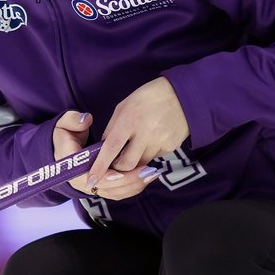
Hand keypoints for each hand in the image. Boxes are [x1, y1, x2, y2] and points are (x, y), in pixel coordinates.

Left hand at [85, 78, 188, 193]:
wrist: (183, 94)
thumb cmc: (148, 97)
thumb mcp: (124, 106)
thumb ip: (113, 128)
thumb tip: (104, 149)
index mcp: (130, 119)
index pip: (111, 147)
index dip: (100, 166)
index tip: (91, 180)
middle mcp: (145, 132)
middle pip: (127, 164)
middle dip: (118, 167)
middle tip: (116, 161)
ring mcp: (160, 141)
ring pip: (141, 164)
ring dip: (135, 160)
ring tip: (138, 143)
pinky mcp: (171, 147)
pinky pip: (154, 158)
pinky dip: (149, 153)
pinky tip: (153, 138)